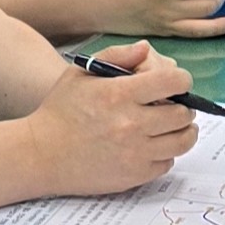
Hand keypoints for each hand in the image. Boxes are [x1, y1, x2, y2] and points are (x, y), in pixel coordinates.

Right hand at [25, 40, 200, 194]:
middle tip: (173, 105)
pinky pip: (167, 162)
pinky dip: (165, 152)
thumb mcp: (81, 72)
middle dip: (183, 106)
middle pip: (183, 114)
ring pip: (182, 141)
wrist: (40, 154)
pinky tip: (152, 144)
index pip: (173, 82)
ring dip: (182, 130)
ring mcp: (134, 153)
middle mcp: (131, 124)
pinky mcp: (134, 175)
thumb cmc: (60, 110)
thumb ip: (117, 55)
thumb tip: (147, 49)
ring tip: (171, 125)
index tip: (177, 83)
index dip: (181, 80)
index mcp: (119, 94)